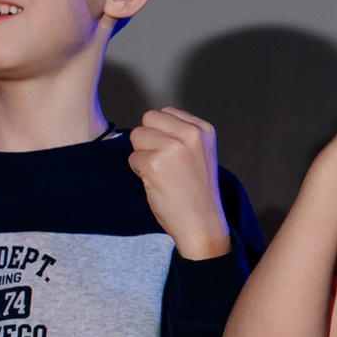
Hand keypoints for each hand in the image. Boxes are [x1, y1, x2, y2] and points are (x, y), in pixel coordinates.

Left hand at [128, 108, 231, 261]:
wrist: (202, 224)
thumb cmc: (198, 193)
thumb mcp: (201, 154)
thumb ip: (182, 135)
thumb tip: (150, 126)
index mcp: (203, 129)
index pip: (165, 112)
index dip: (161, 132)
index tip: (172, 154)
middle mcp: (190, 134)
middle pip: (148, 118)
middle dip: (148, 139)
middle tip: (162, 162)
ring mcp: (172, 148)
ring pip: (137, 136)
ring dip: (142, 155)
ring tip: (161, 174)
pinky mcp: (154, 163)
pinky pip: (132, 158)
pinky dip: (138, 172)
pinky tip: (156, 184)